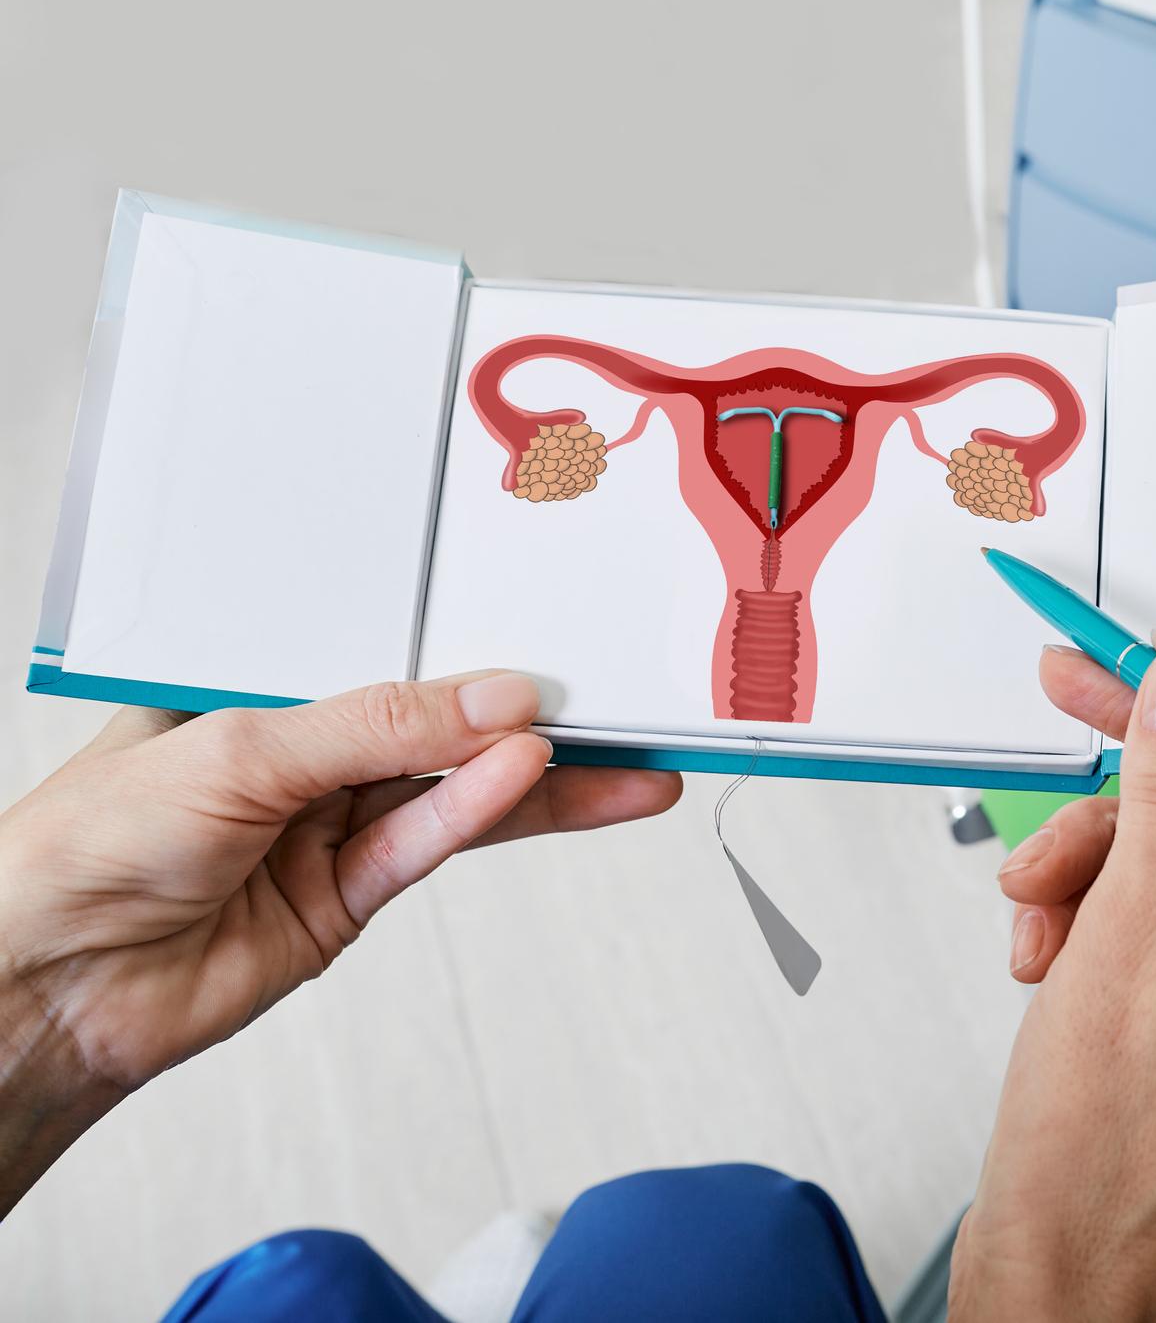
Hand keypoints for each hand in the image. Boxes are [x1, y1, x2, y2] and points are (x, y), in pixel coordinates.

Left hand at [0, 672, 679, 1209]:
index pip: (388, 646)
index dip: (470, 642)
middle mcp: (301, 752)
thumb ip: (377, 725)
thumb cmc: (86, 845)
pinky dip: (485, 813)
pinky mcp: (347, 897)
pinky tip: (540, 783)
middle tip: (621, 699)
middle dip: (530, 713)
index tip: (553, 638)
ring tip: (627, 761)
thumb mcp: (240, 749)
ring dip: (543, 779)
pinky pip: (433, 844)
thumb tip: (493, 703)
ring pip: (457, 789)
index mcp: (259, 683)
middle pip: (440, 722)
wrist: (48, 987)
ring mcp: (328, 825)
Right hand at [952, 635, 1155, 1319]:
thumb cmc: (1101, 1155)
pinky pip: (1147, 919)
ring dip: (1086, 859)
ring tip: (1030, 914)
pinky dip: (1086, 918)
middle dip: (1133, 762)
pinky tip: (1041, 960)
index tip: (1143, 642)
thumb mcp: (1123, 944)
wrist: (1065, 1286)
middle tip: (1063, 689)